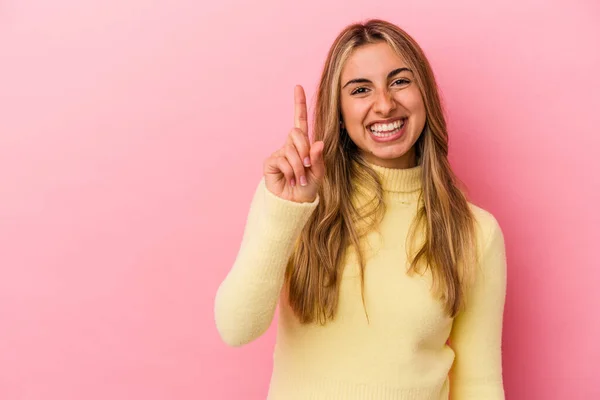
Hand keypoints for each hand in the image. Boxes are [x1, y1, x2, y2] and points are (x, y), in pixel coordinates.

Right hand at [263, 85, 324, 202]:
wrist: (294, 203)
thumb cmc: (307, 188)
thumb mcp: (318, 173)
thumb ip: (319, 158)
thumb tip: (318, 143)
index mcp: (303, 145)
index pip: (299, 120)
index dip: (299, 104)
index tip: (297, 87)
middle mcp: (290, 145)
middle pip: (297, 133)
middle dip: (305, 150)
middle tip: (307, 167)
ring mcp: (279, 153)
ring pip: (291, 150)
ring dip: (300, 168)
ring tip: (299, 179)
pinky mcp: (270, 162)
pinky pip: (283, 160)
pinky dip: (291, 172)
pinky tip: (290, 180)